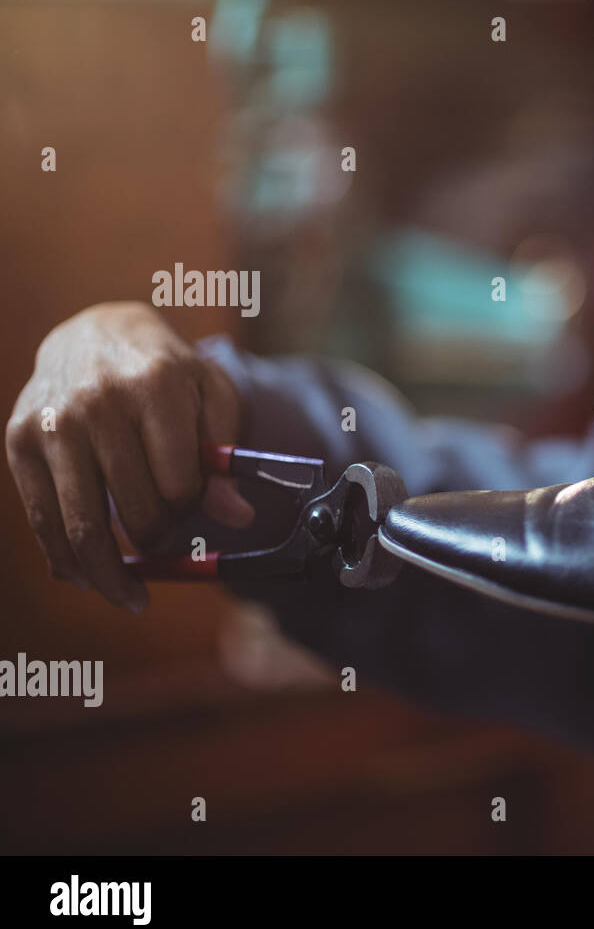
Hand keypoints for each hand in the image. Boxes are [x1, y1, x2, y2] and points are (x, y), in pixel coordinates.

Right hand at [5, 302, 252, 611]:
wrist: (97, 332)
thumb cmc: (169, 373)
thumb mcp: (212, 399)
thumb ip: (226, 457)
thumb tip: (237, 517)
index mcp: (155, 386)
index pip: (179, 482)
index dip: (194, 505)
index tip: (196, 502)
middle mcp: (98, 402)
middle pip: (135, 509)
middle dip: (159, 536)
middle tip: (169, 536)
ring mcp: (53, 422)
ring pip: (82, 526)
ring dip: (110, 574)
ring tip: (133, 596)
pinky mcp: (20, 440)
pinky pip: (42, 518)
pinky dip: (65, 560)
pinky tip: (86, 578)